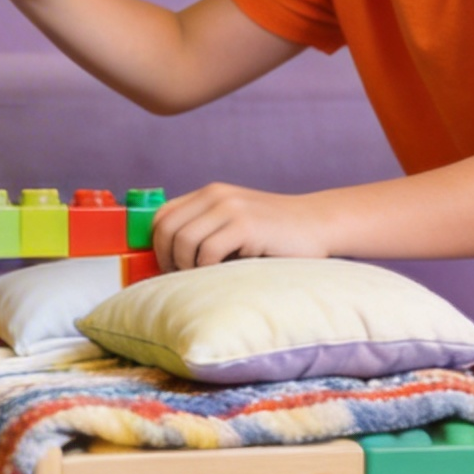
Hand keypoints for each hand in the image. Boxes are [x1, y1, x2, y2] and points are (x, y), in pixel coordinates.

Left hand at [151, 183, 338, 271]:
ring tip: (204, 277)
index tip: (166, 268)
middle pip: (166, 229)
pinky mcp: (246, 225)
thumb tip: (166, 260)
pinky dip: (208, 270)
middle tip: (181, 279)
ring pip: (184, 241)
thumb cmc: (274, 234)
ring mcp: (231, 208)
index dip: (156, 245)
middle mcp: (216, 195)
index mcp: (209, 194)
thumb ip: (205, 230)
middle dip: (167, 259)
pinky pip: (209, 252)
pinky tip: (223, 274)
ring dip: (187, 267)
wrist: (318, 225)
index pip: (161, 216)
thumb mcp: (234, 223)